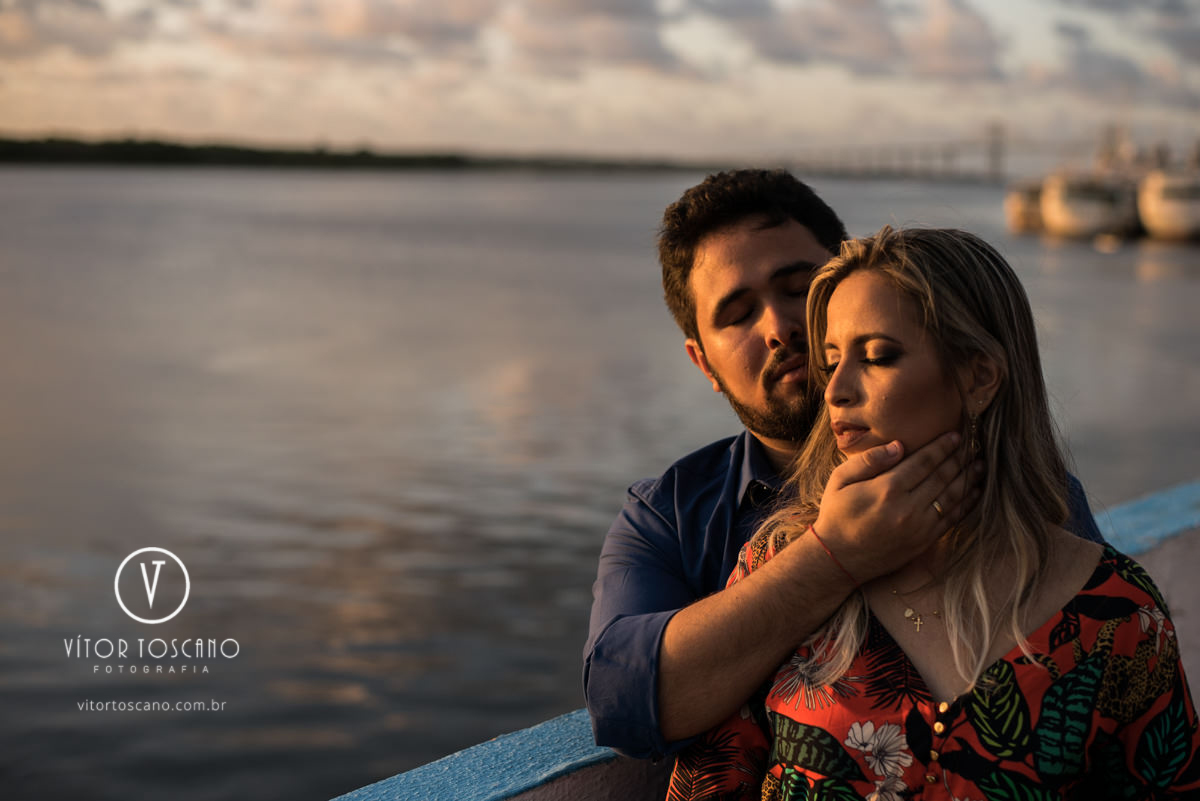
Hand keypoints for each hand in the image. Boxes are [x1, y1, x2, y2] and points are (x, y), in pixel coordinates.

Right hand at [811, 432, 979, 584]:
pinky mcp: (925, 541)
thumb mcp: (839, 481)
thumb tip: (898, 445)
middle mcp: (908, 507)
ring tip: (980, 464)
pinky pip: (952, 519)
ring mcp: (919, 526)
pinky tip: (974, 492)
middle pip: (943, 476)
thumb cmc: (836, 515)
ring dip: (969, 479)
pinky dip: (966, 503)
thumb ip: (868, 461)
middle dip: (960, 458)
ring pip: (953, 496)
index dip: (942, 446)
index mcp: (887, 488)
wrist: (838, 559)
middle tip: (973, 445)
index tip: (956, 435)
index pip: (924, 461)